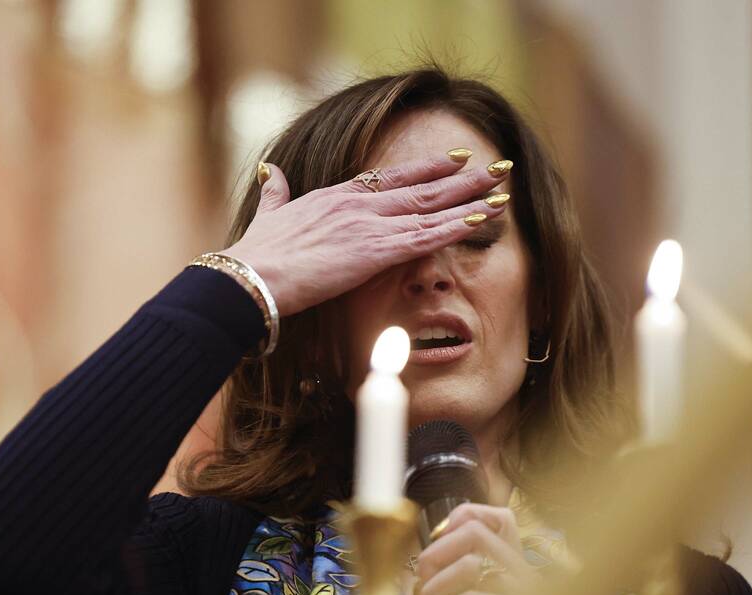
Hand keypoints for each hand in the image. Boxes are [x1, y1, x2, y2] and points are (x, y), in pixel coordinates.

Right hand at [220, 152, 509, 316]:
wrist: (250, 277)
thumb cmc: (256, 254)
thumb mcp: (268, 216)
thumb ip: (276, 193)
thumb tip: (271, 173)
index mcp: (335, 196)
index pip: (390, 178)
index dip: (426, 169)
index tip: (454, 160)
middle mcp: (358, 204)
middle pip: (421, 188)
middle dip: (461, 178)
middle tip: (494, 168)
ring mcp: (368, 225)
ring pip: (431, 209)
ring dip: (469, 200)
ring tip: (501, 190)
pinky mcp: (374, 251)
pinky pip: (425, 237)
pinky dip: (456, 227)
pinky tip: (480, 219)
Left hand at [415, 503, 586, 594]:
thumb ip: (457, 584)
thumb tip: (420, 560)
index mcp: (520, 571)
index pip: (498, 516)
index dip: (462, 517)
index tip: (435, 545)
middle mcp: (531, 578)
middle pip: (475, 533)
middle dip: (433, 557)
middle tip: (420, 591)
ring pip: (469, 566)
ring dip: (433, 592)